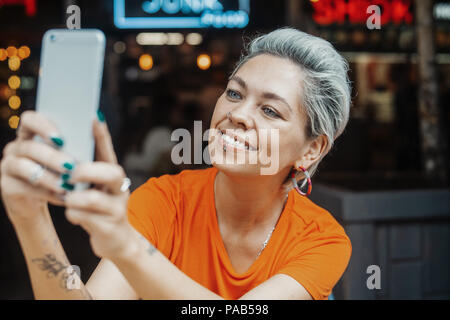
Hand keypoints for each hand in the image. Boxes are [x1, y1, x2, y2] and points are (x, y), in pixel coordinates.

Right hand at [0, 111, 75, 224]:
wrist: (50, 201)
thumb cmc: (66, 172)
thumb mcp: (74, 156)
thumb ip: (81, 139)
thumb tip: (97, 119)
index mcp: (31, 134)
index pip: (30, 120)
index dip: (43, 126)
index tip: (61, 139)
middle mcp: (16, 147)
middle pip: (29, 147)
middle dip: (51, 157)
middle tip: (70, 165)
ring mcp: (8, 166)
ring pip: (24, 167)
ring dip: (48, 176)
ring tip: (67, 185)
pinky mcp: (7, 186)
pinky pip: (25, 187)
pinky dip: (46, 192)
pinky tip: (63, 196)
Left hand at [63, 117, 134, 259]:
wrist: (116, 241)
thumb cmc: (100, 209)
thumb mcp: (97, 188)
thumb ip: (87, 171)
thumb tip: (66, 149)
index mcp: (115, 176)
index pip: (109, 152)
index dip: (102, 135)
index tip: (94, 116)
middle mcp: (121, 189)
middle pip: (112, 172)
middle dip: (87, 171)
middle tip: (70, 173)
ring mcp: (117, 209)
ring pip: (94, 198)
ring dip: (74, 198)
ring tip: (68, 199)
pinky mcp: (109, 227)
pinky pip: (83, 217)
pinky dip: (72, 214)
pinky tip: (73, 215)